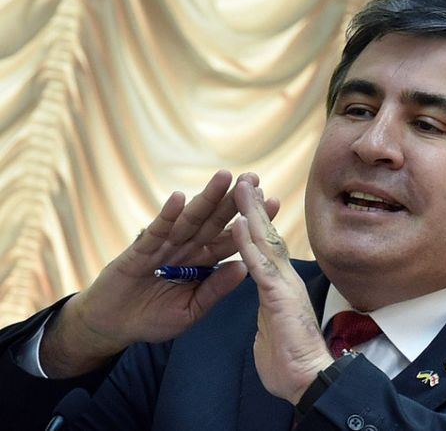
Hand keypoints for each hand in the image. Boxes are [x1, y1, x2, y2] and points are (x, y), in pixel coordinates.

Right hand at [41, 170, 279, 377]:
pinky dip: (167, 216)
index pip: (231, 238)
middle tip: (254, 177)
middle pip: (214, 220)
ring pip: (189, 220)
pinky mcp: (140, 251)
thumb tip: (245, 268)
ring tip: (223, 177)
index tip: (274, 203)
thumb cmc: (152, 319)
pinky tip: (179, 199)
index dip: (251, 221)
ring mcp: (164, 247)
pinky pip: (156, 231)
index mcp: (202, 262)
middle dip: (233, 199)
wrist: (113, 327)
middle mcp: (186, 248)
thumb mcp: (191, 310)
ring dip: (205, 198)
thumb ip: (214, 290)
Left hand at [232, 181, 333, 404]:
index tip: (248, 204)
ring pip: (265, 242)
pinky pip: (259, 265)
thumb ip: (269, 315)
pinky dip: (247, 243)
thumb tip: (267, 314)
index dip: (257, 225)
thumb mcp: (272, 331)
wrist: (308, 382)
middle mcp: (285, 279)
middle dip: (255, 207)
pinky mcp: (279, 296)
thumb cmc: (290, 363)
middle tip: (245, 180)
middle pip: (268, 236)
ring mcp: (284, 285)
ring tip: (240, 187)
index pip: (267, 249)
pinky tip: (238, 222)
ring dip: (251, 213)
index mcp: (281, 287)